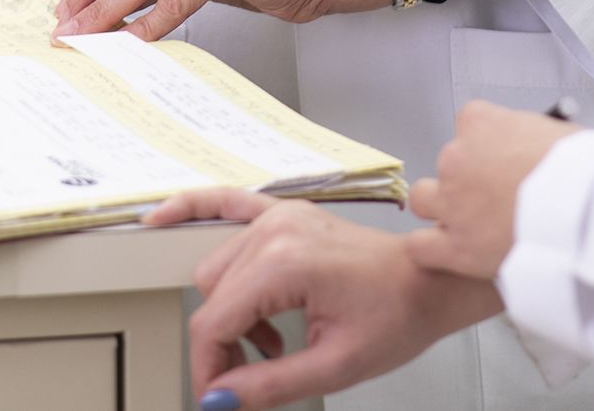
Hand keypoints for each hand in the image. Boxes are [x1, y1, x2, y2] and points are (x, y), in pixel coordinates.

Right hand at [145, 190, 501, 407]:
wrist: (432, 282)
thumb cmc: (398, 315)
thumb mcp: (335, 365)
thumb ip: (270, 383)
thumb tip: (220, 398)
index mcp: (286, 262)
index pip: (214, 321)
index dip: (208, 369)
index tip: (216, 399)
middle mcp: (275, 230)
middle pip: (211, 297)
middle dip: (222, 346)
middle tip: (248, 380)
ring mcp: (277, 215)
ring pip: (215, 269)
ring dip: (230, 311)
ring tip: (270, 342)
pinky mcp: (283, 213)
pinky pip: (224, 203)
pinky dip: (192, 210)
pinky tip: (161, 217)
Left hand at [402, 102, 579, 281]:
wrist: (582, 210)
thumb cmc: (580, 168)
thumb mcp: (561, 133)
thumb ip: (535, 137)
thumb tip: (540, 149)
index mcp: (481, 122)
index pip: (470, 123)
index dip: (488, 145)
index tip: (506, 160)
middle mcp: (457, 157)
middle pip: (448, 163)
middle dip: (467, 178)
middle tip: (497, 197)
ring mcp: (451, 202)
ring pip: (423, 200)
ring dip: (442, 209)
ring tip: (472, 224)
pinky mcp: (455, 245)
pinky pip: (420, 246)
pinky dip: (431, 250)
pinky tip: (453, 253)